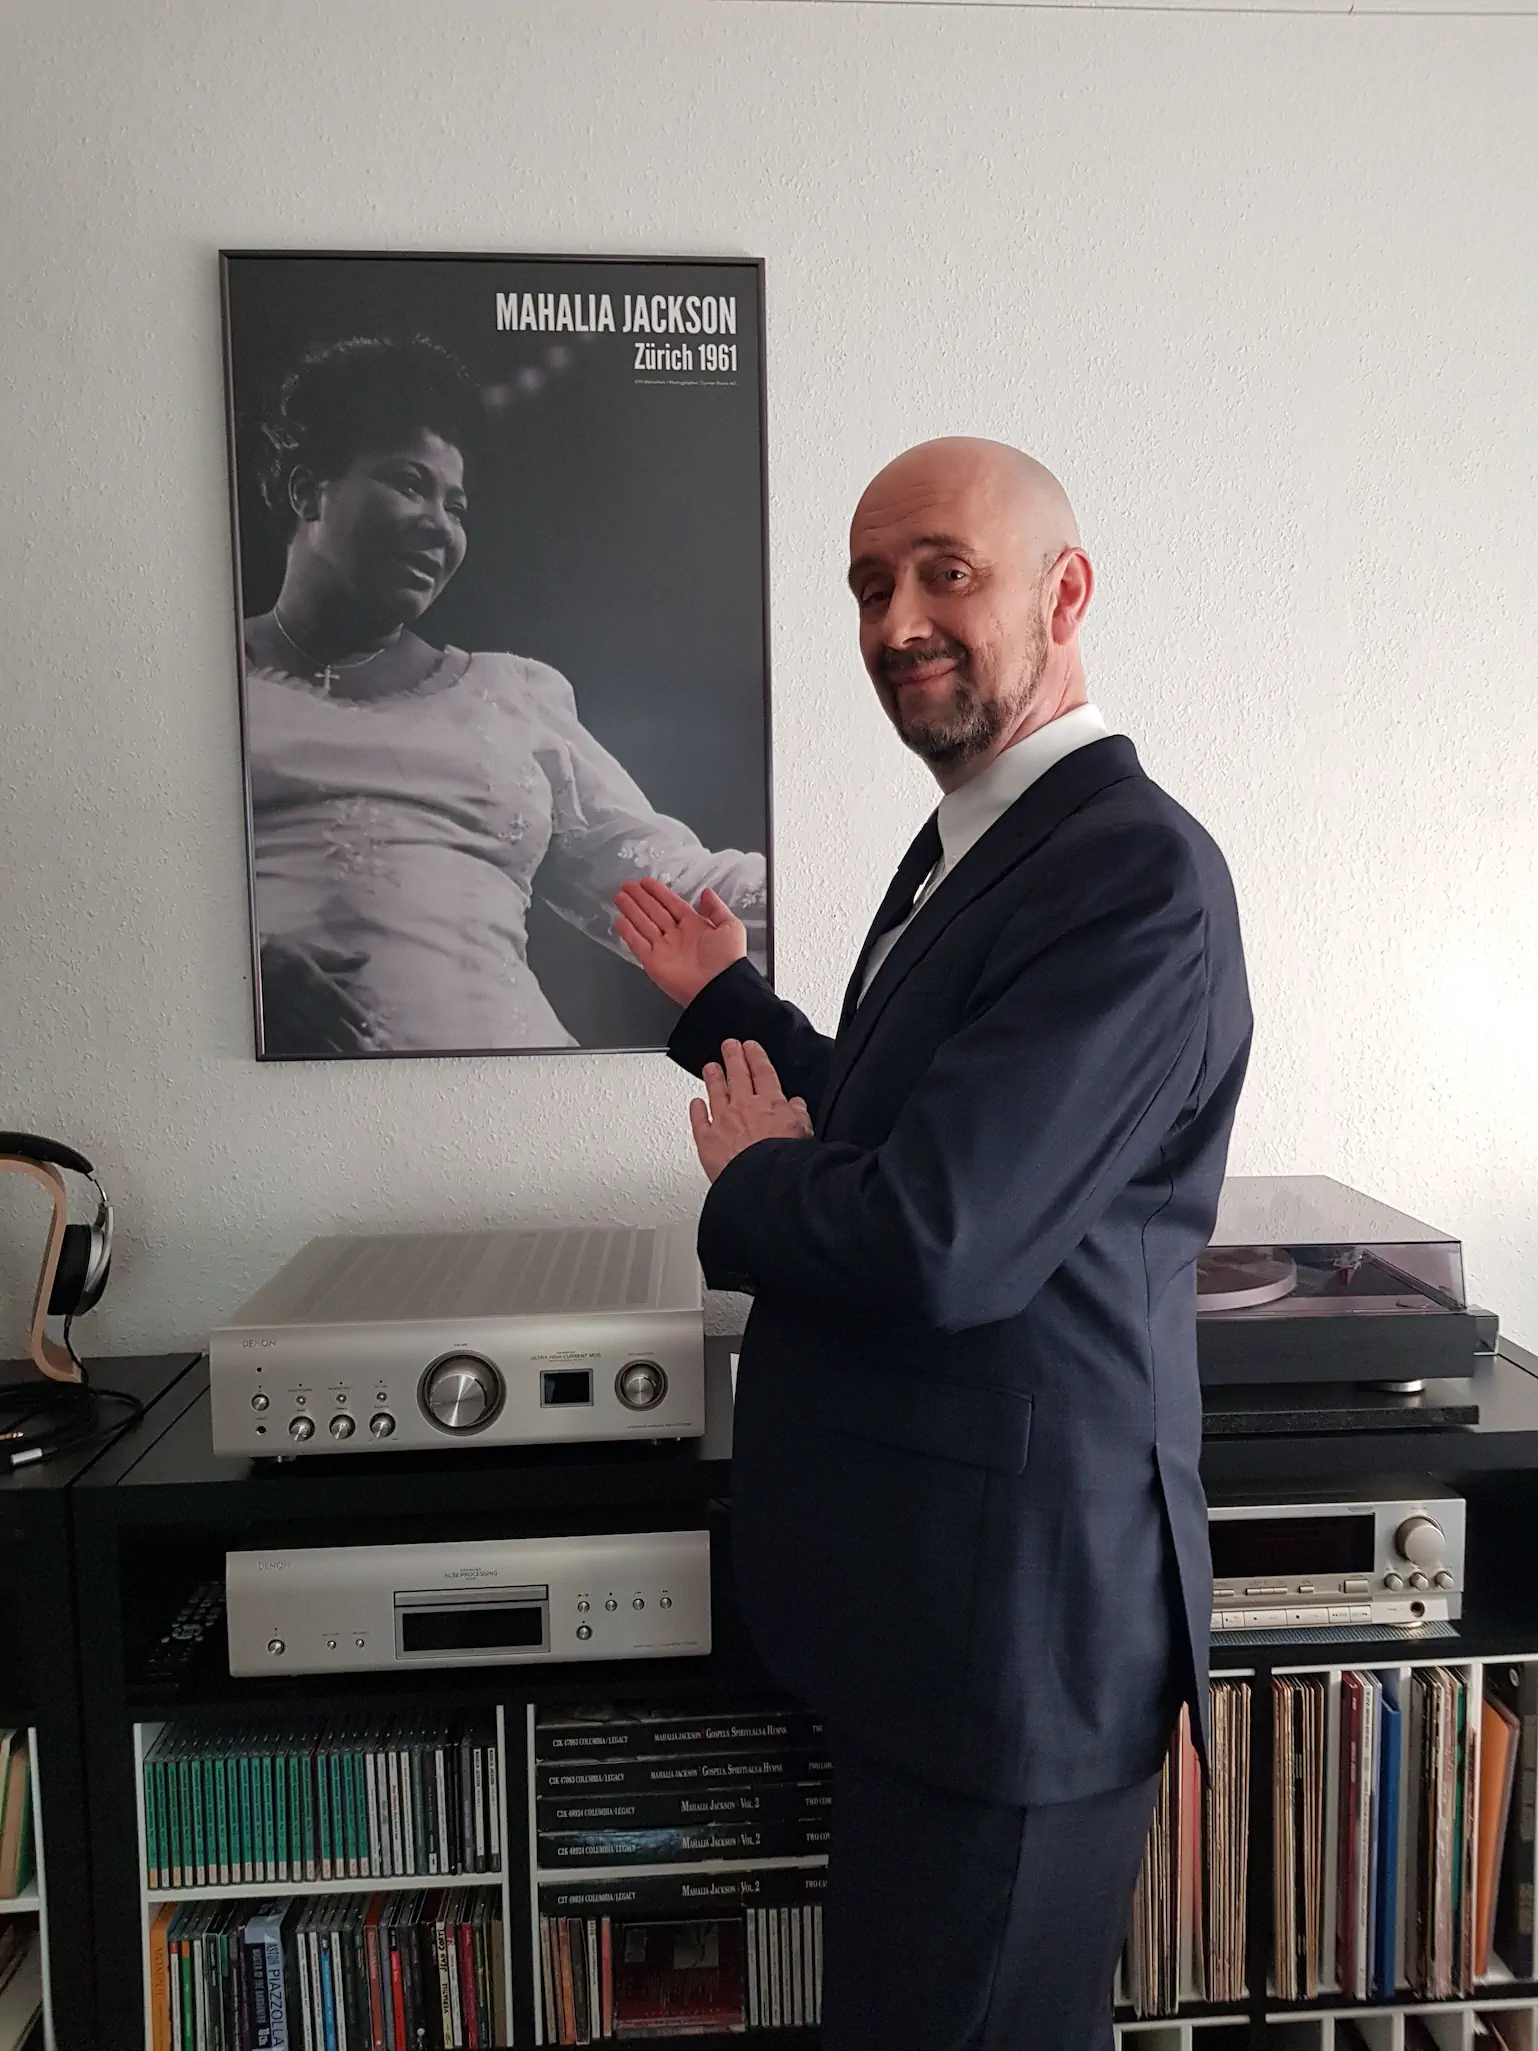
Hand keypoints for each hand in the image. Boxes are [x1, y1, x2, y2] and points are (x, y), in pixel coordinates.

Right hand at [259, 940, 376, 1055]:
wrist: (242, 959)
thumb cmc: (279, 953)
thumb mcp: (307, 951)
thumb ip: (337, 960)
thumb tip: (365, 958)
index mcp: (303, 972)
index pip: (332, 996)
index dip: (351, 1012)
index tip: (367, 1026)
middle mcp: (291, 992)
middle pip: (321, 1018)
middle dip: (344, 1035)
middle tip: (363, 1048)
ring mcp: (277, 1009)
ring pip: (305, 1032)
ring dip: (327, 1046)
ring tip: (346, 1057)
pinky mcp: (266, 1021)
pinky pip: (285, 1039)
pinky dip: (303, 1049)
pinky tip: (318, 1058)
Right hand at [614, 878, 746, 1006]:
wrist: (719, 987)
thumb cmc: (726, 958)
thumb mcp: (731, 926)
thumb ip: (717, 908)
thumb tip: (707, 893)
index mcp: (695, 927)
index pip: (672, 905)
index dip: (658, 893)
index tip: (645, 882)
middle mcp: (677, 936)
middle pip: (654, 912)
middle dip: (640, 898)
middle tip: (627, 885)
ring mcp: (664, 949)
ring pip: (643, 924)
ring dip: (631, 910)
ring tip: (619, 896)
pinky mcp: (653, 963)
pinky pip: (638, 944)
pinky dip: (628, 933)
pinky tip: (620, 920)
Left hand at [690, 1039, 811, 1182]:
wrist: (761, 1182)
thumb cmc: (784, 1161)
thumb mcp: (804, 1133)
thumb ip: (798, 1115)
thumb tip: (797, 1105)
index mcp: (770, 1103)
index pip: (762, 1072)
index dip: (755, 1057)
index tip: (750, 1047)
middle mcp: (744, 1107)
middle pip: (737, 1075)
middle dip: (733, 1057)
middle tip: (729, 1045)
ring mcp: (723, 1122)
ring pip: (716, 1092)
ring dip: (713, 1078)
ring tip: (710, 1067)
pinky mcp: (707, 1141)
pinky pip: (699, 1121)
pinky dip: (697, 1110)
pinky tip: (695, 1104)